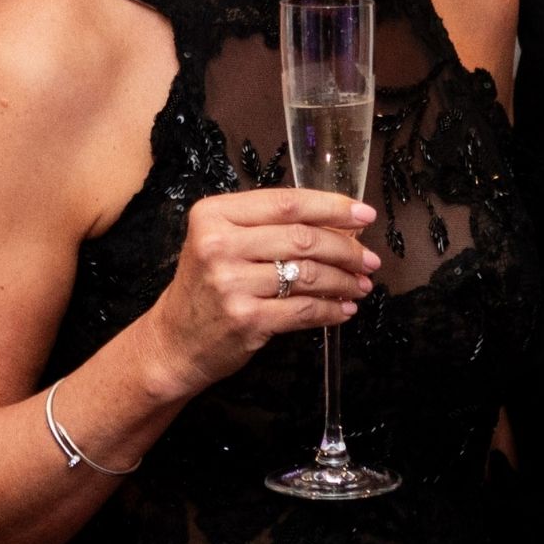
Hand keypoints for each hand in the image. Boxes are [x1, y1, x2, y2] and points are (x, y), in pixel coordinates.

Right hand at [140, 188, 378, 393]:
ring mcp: (231, 284)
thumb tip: (341, 224)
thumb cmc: (204, 288)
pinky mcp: (246, 319)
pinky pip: (304, 310)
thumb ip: (269, 228)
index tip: (363, 213)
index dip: (331, 206)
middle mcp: (219, 245)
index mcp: (214, 215)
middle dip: (346, 248)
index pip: (285, 203)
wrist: (174, 341)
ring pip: (308, 274)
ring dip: (343, 280)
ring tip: (360, 285)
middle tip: (368, 258)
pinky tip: (343, 309)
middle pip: (302, 237)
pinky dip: (331, 310)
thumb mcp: (222, 243)